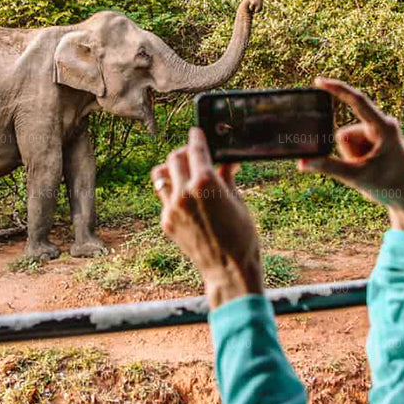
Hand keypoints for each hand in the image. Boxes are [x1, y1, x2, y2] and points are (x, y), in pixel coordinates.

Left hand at [151, 128, 264, 308]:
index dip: (196, 138)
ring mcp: (171, 208)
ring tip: (184, 173)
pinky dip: (173, 191)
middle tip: (194, 154)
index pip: (195, 149)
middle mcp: (184, 193)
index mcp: (205, 183)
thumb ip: (227, 178)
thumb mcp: (239, 202)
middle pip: (174, 158)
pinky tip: (188, 198)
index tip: (197, 132)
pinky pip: (164, 197)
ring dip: (172, 169)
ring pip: (161, 175)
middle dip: (184, 152)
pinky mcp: (166, 222)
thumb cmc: (242, 237)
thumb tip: (226, 162)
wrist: (228, 271)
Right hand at [299, 77, 403, 236]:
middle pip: (344, 134)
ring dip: (351, 157)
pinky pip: (352, 144)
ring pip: (346, 141)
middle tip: (365, 169)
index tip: (319, 81)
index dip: (337, 89)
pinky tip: (369, 166)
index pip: (357, 102)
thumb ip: (328, 167)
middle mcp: (383, 124)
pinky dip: (354, 157)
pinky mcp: (376, 138)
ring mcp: (379, 131)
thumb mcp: (355, 177)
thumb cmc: (388, 186)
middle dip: (347, 154)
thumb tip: (302, 162)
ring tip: (370, 168)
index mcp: (383, 128)